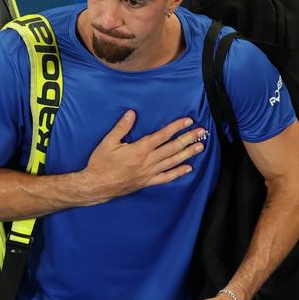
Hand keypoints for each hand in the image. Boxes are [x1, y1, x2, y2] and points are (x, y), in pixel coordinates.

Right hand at [83, 111, 206, 202]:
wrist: (96, 186)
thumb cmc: (101, 164)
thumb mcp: (108, 142)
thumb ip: (121, 127)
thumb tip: (131, 113)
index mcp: (139, 149)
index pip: (162, 135)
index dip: (176, 127)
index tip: (188, 122)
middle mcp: (148, 161)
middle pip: (172, 148)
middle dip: (188, 139)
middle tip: (202, 132)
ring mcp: (149, 173)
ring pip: (172, 161)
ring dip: (187, 153)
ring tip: (200, 146)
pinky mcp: (147, 182)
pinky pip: (166, 178)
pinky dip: (178, 173)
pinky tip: (188, 168)